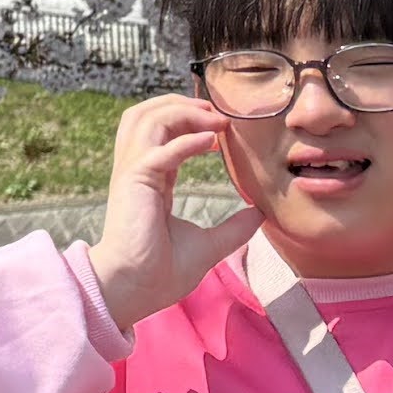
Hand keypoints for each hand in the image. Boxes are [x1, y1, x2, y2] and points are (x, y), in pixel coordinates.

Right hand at [87, 91, 261, 330]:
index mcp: (148, 180)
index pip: (160, 133)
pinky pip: (159, 150)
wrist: (135, 289)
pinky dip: (184, 140)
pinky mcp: (134, 181)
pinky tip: (211, 140)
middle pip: (146, 114)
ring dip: (181, 111)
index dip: (187, 120)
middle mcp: (136, 169)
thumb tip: (261, 215)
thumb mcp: (208, 246)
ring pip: (146, 119)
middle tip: (216, 109)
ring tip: (214, 118)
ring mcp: (132, 173)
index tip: (220, 125)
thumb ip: (232, 228)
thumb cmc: (159, 272)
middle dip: (179, 103)